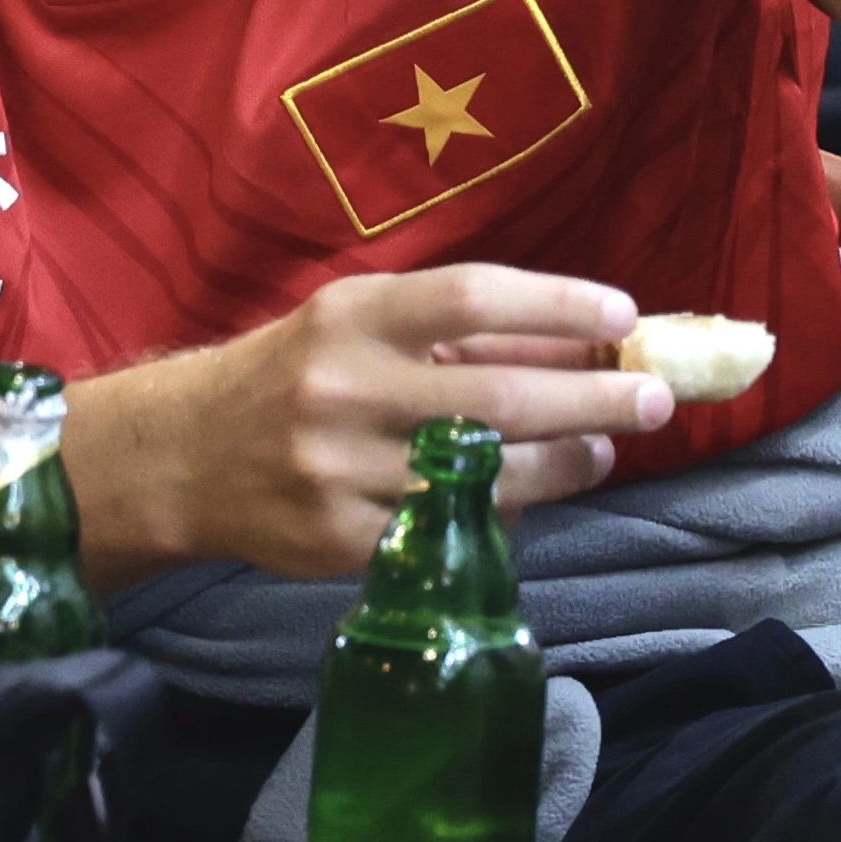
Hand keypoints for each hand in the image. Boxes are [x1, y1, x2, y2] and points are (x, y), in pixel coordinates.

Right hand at [111, 265, 661, 580]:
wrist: (185, 456)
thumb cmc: (292, 375)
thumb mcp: (357, 326)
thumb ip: (458, 332)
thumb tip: (584, 340)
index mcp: (351, 319)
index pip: (471, 300)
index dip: (556, 306)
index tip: (622, 315)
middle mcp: (344, 390)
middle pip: (497, 396)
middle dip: (593, 396)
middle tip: (655, 396)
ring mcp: (342, 473)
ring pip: (486, 474)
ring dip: (566, 461)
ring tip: (605, 446)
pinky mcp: (343, 541)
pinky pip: (449, 528)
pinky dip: (507, 511)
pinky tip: (536, 493)